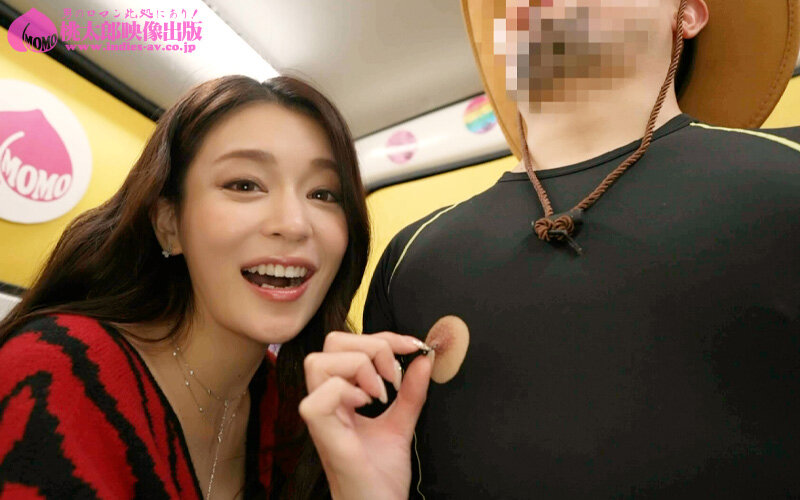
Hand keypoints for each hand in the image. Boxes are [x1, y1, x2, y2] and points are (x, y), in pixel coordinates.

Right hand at [299, 331, 432, 499]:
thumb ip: (411, 394)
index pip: (346, 344)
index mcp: (339, 398)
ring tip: (380, 393)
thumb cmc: (381, 478)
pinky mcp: (324, 438)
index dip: (382, 338)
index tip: (413, 348)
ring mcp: (322, 420)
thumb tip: (424, 359)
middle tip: (393, 377)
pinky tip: (365, 406)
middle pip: (330, 344)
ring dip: (358, 368)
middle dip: (371, 347)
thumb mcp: (401, 426)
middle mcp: (326, 404)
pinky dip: (344, 393)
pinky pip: (318, 399)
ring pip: (319, 363)